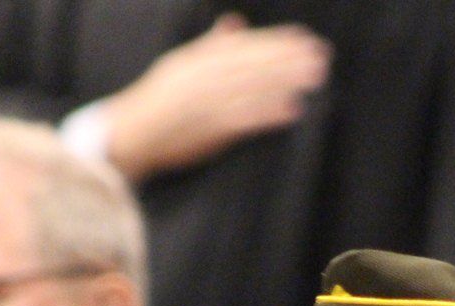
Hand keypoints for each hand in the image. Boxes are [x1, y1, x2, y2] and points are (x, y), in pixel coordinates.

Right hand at [103, 13, 329, 181]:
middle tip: (321, 56)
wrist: (132, 133)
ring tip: (315, 77)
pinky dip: (269, 113)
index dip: (275, 41)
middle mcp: (205, 78)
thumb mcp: (181, 63)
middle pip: (255, 64)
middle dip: (290, 59)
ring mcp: (209, 103)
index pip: (245, 46)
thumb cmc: (158, 98)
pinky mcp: (211, 130)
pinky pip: (245, 119)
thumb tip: (234, 24)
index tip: (303, 38)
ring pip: (255, 88)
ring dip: (287, 81)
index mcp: (199, 59)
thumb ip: (210, 45)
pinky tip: (293, 109)